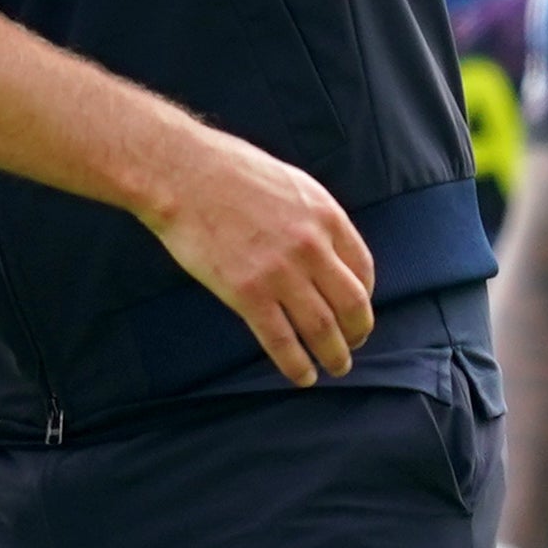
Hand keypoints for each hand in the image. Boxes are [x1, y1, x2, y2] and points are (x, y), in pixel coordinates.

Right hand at [137, 125, 371, 386]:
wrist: (181, 173)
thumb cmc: (228, 171)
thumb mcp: (289, 183)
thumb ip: (310, 217)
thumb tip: (321, 246)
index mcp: (326, 216)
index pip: (363, 268)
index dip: (365, 297)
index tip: (356, 309)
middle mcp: (312, 247)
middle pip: (352, 304)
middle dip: (358, 331)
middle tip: (354, 345)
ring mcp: (281, 272)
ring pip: (322, 328)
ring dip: (335, 354)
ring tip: (336, 367)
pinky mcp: (248, 294)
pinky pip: (282, 341)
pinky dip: (296, 365)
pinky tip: (303, 377)